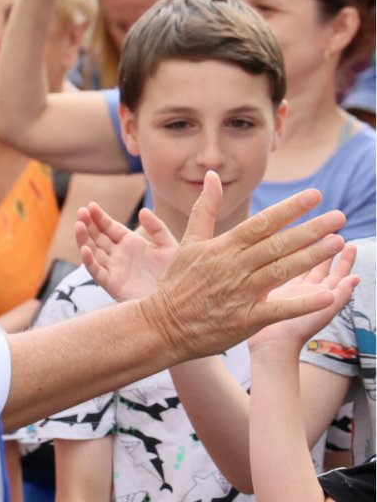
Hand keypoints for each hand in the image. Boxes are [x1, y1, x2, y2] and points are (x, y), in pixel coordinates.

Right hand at [76, 196, 183, 301]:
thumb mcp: (170, 247)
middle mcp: (119, 255)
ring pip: (92, 251)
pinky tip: (84, 249)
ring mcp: (114, 269)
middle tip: (81, 212)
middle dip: (88, 224)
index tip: (91, 205)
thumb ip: (157, 228)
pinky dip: (89, 261)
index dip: (99, 217)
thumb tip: (143, 210)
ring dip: (83, 239)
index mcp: (130, 244)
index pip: (110, 227)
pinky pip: (96, 271)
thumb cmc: (176, 276)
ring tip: (78, 225)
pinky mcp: (112, 284)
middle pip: (97, 237)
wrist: (178, 303)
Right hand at [138, 177, 348, 360]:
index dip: (289, 209)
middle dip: (311, 230)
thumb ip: (204, 209)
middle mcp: (234, 268)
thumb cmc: (178, 282)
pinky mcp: (246, 320)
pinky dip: (303, 304)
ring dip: (311, 257)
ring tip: (338, 243)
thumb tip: (212, 177)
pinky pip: (278, 310)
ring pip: (282, 271)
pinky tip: (326, 295)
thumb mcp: (188, 242)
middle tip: (339, 217)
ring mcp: (241, 294)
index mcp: (222, 248)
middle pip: (278, 245)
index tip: (315, 196)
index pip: (262, 224)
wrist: (163, 324)